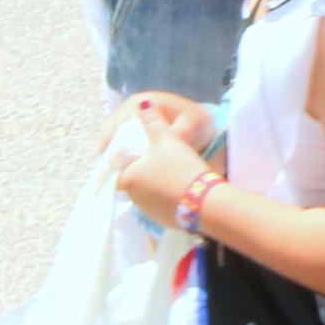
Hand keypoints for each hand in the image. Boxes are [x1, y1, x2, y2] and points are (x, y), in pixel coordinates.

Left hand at [114, 102, 215, 222]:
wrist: (205, 202)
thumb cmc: (180, 168)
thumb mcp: (167, 140)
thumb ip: (152, 122)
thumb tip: (141, 103)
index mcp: (129, 178)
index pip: (119, 168)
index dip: (127, 159)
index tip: (139, 151)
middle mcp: (134, 197)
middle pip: (133, 181)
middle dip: (142, 172)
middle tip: (157, 160)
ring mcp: (148, 211)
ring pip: (146, 194)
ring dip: (154, 185)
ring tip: (170, 173)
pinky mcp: (162, 220)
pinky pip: (159, 205)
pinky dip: (165, 197)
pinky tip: (180, 189)